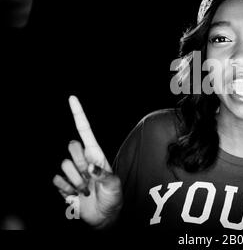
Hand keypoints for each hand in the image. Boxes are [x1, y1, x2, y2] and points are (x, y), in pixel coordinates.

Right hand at [52, 96, 122, 227]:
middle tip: (90, 177)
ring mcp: (71, 171)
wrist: (103, 217)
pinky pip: (56, 180)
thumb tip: (90, 167)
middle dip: (80, 162)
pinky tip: (75, 195)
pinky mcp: (62, 184)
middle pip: (72, 146)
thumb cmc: (112, 197)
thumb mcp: (114, 185)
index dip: (78, 114)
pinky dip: (66, 190)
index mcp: (96, 154)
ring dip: (76, 180)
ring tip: (86, 190)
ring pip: (64, 164)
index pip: (85, 131)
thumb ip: (104, 175)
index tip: (72, 98)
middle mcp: (82, 159)